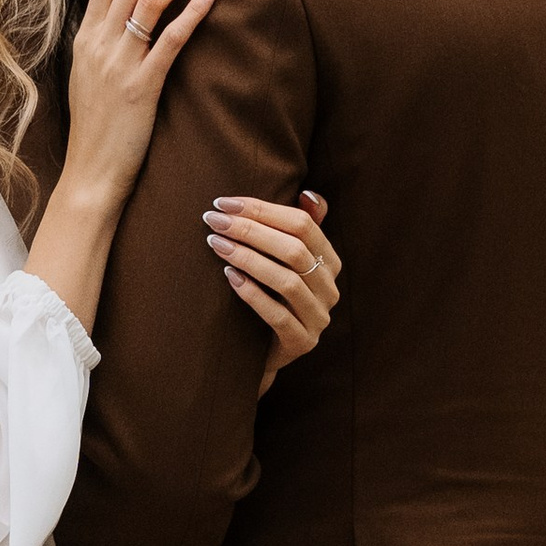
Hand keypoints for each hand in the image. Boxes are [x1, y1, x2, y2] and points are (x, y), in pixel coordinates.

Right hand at [64, 0, 215, 208]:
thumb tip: (125, 15)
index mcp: (84, 38)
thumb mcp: (89, 76)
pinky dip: (193, 11)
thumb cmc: (97, 130)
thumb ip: (103, 43)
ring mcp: (118, 63)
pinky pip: (170, 38)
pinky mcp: (142, 86)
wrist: (91, 174)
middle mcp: (98, 43)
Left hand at [206, 189, 339, 392]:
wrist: (260, 351)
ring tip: (216, 244)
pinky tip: (228, 277)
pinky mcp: (302, 343)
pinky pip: (278, 316)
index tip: (224, 203)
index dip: (263, 210)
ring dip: (248, 258)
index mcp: (330, 262)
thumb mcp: (283, 260)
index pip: (303, 225)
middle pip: (294, 250)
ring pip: (287, 281)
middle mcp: (330, 289)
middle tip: (214, 221)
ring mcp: (319, 318)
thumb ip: (299, 227)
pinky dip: (252, 294)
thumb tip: (308, 194)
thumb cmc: (269, 295)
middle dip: (250, 230)